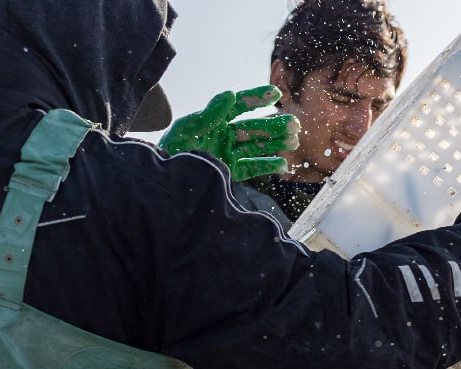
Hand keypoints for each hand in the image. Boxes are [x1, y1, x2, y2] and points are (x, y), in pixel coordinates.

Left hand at [159, 85, 300, 181]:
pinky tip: (283, 164)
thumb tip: (231, 94)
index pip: (239, 106)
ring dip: (276, 143)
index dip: (257, 98)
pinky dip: (267, 166)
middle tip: (295, 124)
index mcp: (213, 121)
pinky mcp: (229, 172)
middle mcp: (223, 136)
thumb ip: (210, 113)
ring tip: (294, 141)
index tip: (276, 94)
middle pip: (254, 128)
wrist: (165, 182)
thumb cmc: (172, 151)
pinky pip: (252, 168)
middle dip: (274, 125)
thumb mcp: (188, 129)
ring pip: (257, 146)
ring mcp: (228, 154)